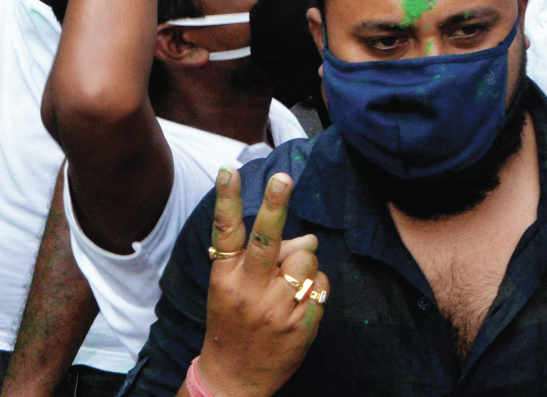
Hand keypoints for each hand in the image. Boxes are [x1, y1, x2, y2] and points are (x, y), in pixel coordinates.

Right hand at [195, 170, 326, 396]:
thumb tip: (308, 236)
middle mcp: (248, 290)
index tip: (228, 170)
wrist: (234, 378)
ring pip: (307, 256)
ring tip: (289, 284)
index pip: (225, 232)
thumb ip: (267, 255)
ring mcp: (275, 308)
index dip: (226, 199)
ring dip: (305, 262)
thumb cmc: (236, 320)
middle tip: (283, 178)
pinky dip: (316, 288)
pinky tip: (298, 306)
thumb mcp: (236, 287)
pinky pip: (322, 284)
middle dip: (275, 204)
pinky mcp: (299, 323)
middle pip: (268, 239)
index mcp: (226, 277)